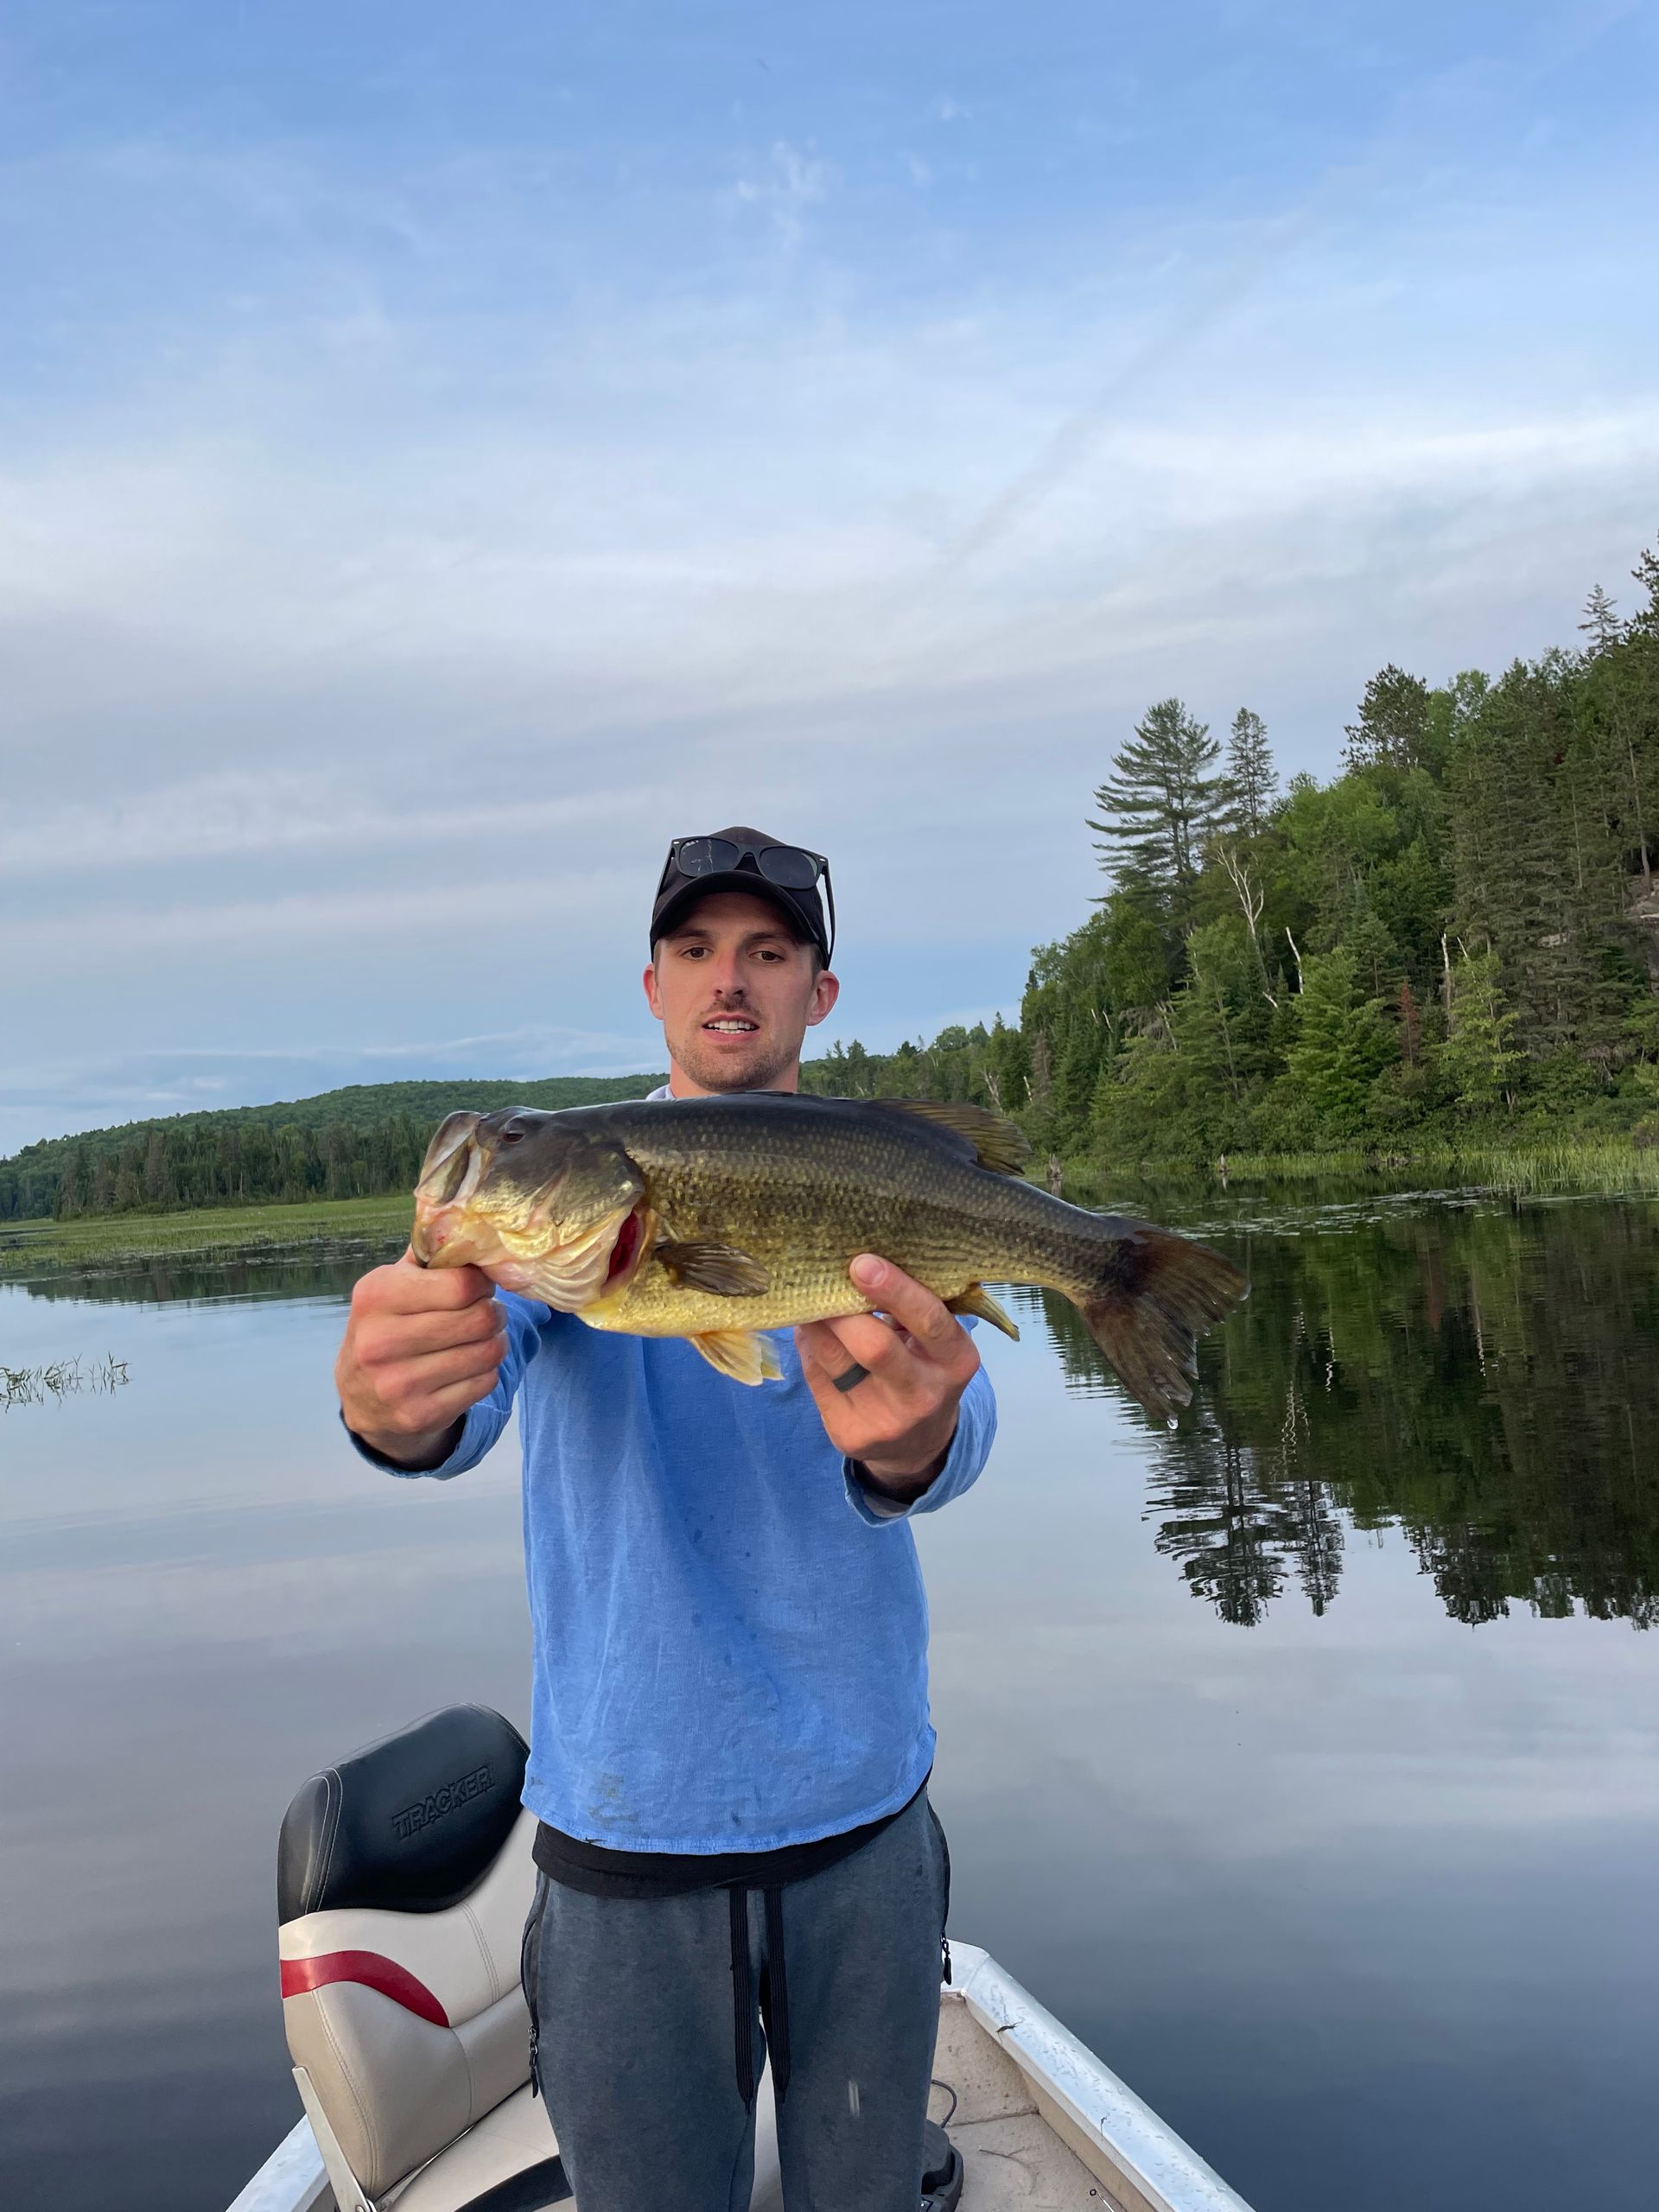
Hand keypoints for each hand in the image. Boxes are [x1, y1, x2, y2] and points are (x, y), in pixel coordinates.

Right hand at [335, 1251, 508, 1467]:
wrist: (362, 1395)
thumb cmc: (388, 1325)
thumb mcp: (393, 1284)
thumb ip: (429, 1256)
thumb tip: (474, 1224)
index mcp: (375, 1297)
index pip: (460, 1285)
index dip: (482, 1283)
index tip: (478, 1286)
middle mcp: (380, 1342)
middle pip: (479, 1320)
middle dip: (494, 1313)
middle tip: (487, 1312)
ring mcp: (398, 1384)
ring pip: (487, 1353)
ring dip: (495, 1342)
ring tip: (482, 1337)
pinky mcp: (419, 1415)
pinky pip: (484, 1383)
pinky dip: (486, 1371)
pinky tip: (469, 1365)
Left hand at [795, 1255, 980, 1501]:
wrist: (919, 1441)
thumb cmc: (924, 1366)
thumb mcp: (935, 1340)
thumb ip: (909, 1306)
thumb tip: (853, 1263)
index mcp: (956, 1360)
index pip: (928, 1320)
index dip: (894, 1290)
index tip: (862, 1263)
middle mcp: (925, 1394)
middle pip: (874, 1346)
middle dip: (841, 1309)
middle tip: (822, 1281)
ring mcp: (887, 1421)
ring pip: (834, 1360)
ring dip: (815, 1324)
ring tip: (810, 1302)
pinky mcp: (851, 1435)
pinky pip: (816, 1378)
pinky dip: (809, 1348)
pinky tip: (812, 1336)